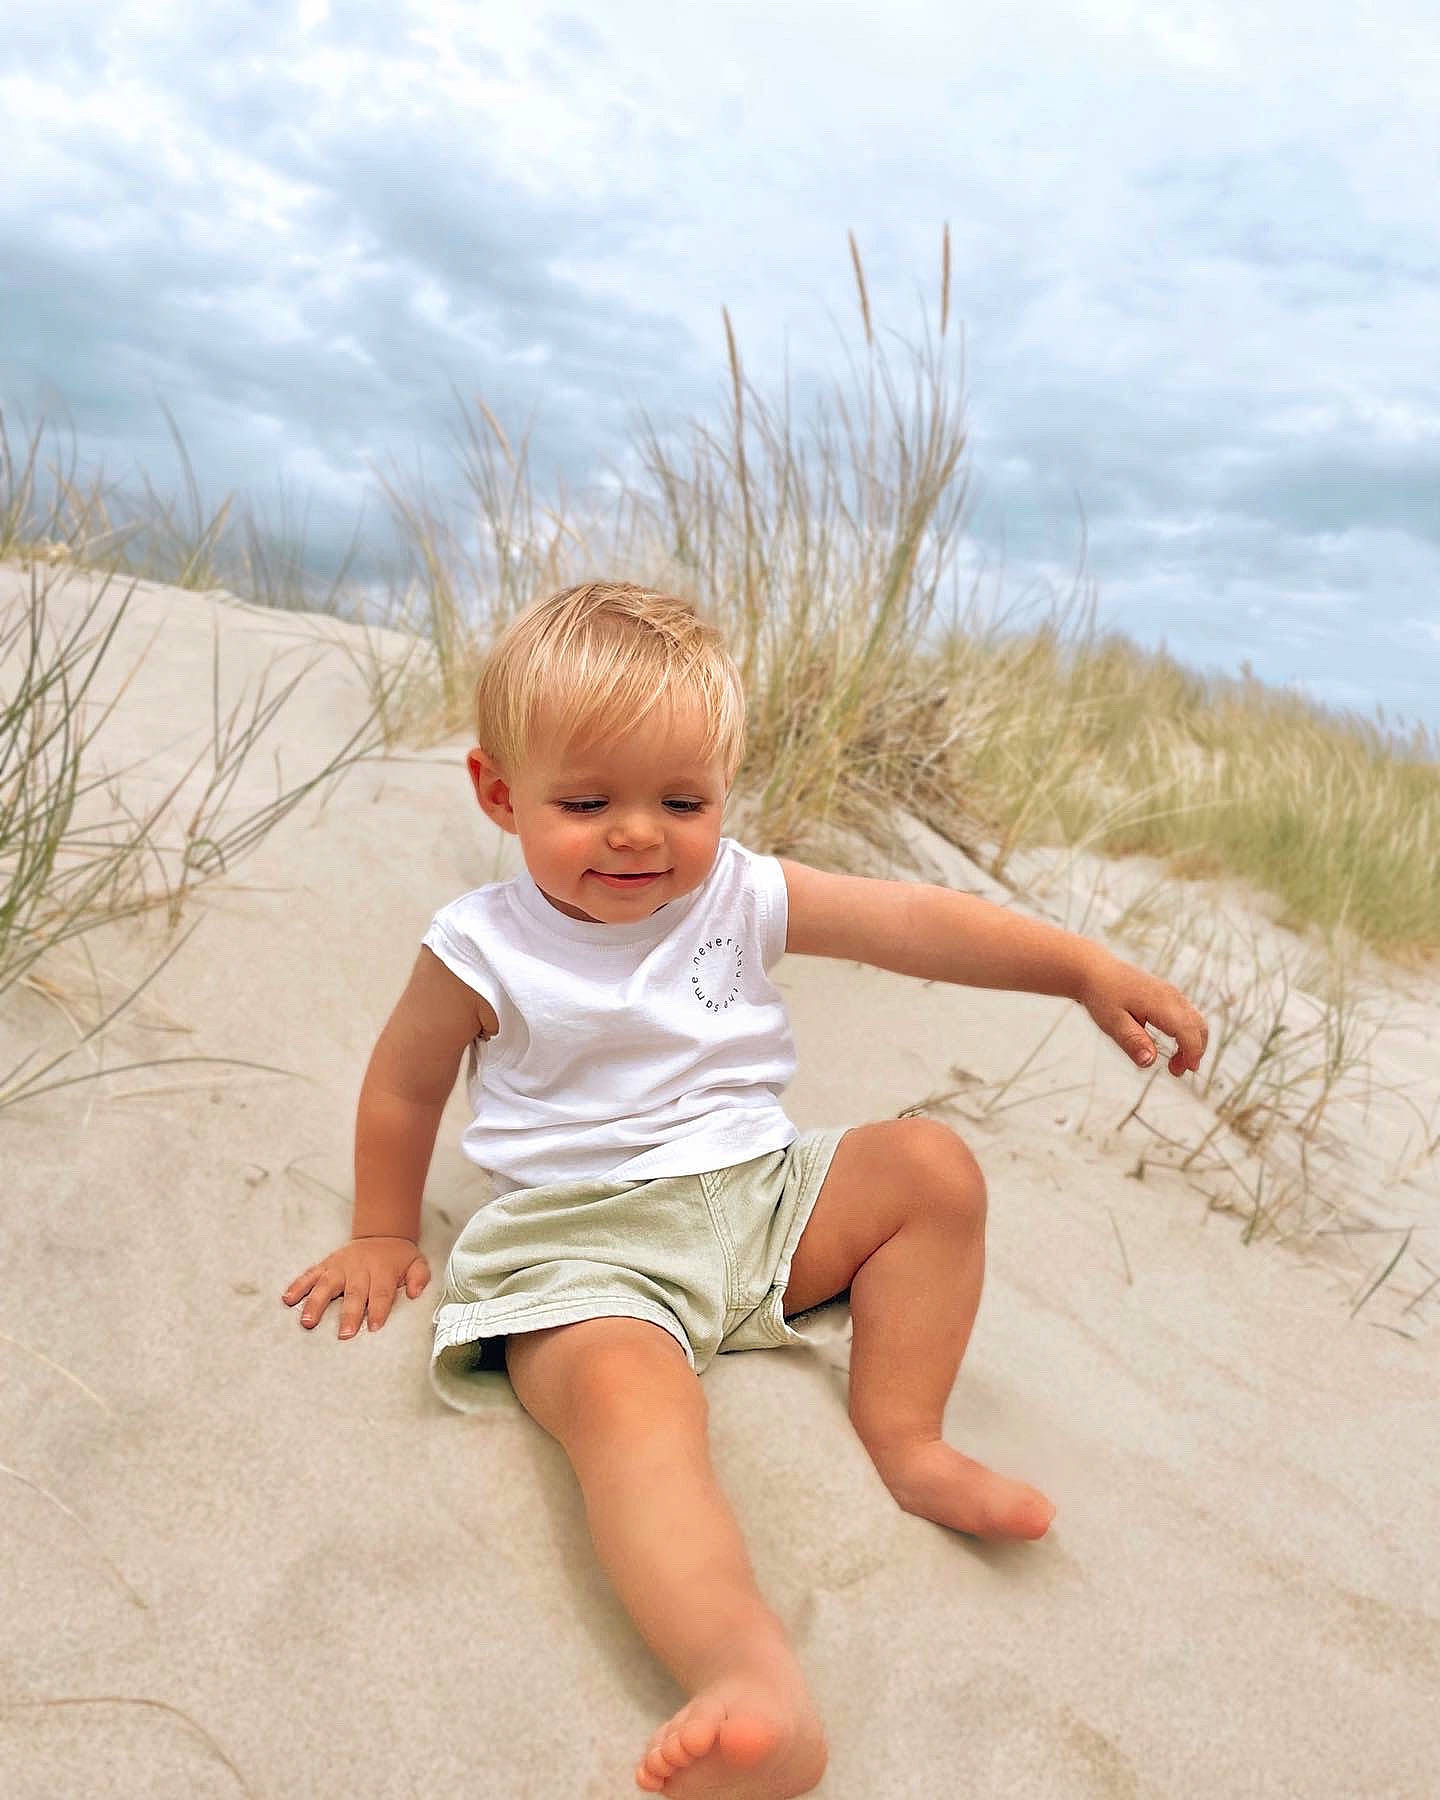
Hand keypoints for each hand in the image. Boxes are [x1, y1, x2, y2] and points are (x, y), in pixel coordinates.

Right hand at [281, 1236, 430, 1337]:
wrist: (382, 1233)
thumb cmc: (398, 1257)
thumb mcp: (416, 1262)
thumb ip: (419, 1277)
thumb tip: (415, 1292)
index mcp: (382, 1271)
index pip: (381, 1293)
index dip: (378, 1310)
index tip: (374, 1327)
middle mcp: (359, 1268)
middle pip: (354, 1293)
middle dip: (349, 1313)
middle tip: (344, 1334)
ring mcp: (340, 1266)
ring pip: (326, 1285)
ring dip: (316, 1303)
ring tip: (307, 1322)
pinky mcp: (326, 1264)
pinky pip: (310, 1275)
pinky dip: (298, 1286)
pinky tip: (288, 1299)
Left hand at [1077, 953, 1207, 1075]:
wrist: (1095, 970)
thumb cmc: (1103, 996)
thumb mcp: (1112, 1022)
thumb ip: (1132, 1041)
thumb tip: (1149, 1061)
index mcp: (1160, 1003)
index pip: (1188, 1031)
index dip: (1190, 1053)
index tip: (1180, 1071)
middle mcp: (1172, 996)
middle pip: (1198, 1026)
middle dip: (1194, 1051)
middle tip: (1175, 1071)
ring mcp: (1172, 993)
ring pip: (1195, 1021)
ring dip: (1192, 1043)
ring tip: (1173, 1063)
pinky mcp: (1168, 995)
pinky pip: (1187, 1015)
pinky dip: (1186, 1033)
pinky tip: (1171, 1044)